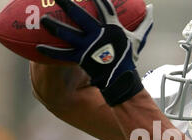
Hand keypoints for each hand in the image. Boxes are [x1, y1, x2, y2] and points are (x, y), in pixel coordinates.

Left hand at [37, 0, 152, 105]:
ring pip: (69, 33)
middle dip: (67, 4)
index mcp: (112, 28)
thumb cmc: (128, 58)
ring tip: (43, 19)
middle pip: (80, 15)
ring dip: (55, 26)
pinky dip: (51, 51)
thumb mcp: (138, 39)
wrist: (122, 79)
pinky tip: (39, 47)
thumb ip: (144, 23)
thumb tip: (152, 9)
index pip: (104, 6)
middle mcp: (99, 35)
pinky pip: (63, 54)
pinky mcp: (82, 59)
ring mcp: (89, 47)